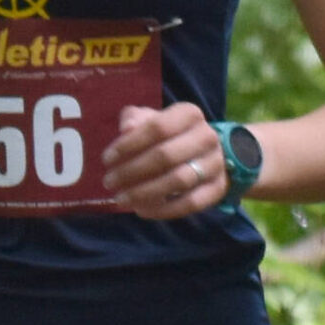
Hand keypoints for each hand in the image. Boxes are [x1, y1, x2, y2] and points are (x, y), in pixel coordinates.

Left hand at [102, 103, 225, 217]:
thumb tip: (127, 128)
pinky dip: (163, 210)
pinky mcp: (218, 188)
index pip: (157, 128)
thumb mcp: (151, 120)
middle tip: (109, 182)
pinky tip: (141, 210)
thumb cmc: (170, 135)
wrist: (207, 153)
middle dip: (132, 171)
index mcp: (190, 114)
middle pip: (166, 156)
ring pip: (178, 181)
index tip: (106, 159)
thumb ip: (135, 119)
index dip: (129, 145)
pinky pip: (190, 203)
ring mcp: (216, 163)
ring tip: (122, 199)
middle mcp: (207, 136)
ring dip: (145, 193)